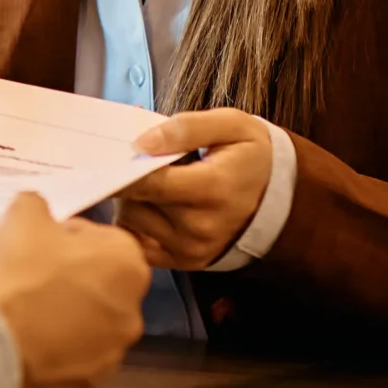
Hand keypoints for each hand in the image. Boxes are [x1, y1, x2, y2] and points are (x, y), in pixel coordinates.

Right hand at [0, 192, 149, 387]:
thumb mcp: (22, 215)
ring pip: (88, 327)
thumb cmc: (18, 275)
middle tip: (30, 278)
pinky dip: (52, 355)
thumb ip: (39, 205)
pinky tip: (25, 344)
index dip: (68, 239)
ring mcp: (112, 355)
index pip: (102, 239)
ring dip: (65, 319)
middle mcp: (132, 312)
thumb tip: (41, 213)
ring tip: (24, 314)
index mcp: (128, 264)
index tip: (39, 245)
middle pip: (99, 286)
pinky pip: (70, 364)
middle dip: (71, 281)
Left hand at [113, 109, 273, 269]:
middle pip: (134, 203)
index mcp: (212, 189)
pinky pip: (138, 243)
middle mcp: (200, 227)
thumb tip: (141, 142)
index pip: (149, 182)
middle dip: (125, 179)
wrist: (281, 200)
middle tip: (135, 162)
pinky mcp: (184, 262)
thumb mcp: (231, 126)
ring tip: (150, 184)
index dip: (121, 168)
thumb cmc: (251, 156)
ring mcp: (191, 249)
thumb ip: (185, 128)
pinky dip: (135, 223)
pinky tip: (148, 205)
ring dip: (129, 201)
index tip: (107, 154)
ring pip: (130, 223)